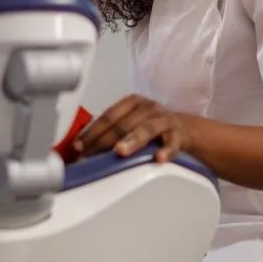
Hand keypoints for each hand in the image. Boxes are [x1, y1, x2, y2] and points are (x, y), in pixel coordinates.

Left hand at [74, 94, 191, 162]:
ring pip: (146, 130)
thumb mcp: (131, 121)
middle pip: (123, 124)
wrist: (183, 129)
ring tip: (120, 151)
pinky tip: (158, 158)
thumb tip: (82, 147)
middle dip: (105, 142)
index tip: (80, 146)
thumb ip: (110, 130)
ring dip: (131, 141)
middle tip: (92, 156)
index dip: (92, 132)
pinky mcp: (178, 135)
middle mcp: (147, 108)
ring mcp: (163, 120)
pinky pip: (172, 143)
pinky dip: (166, 151)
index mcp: (132, 103)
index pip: (108, 116)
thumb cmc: (149, 126)